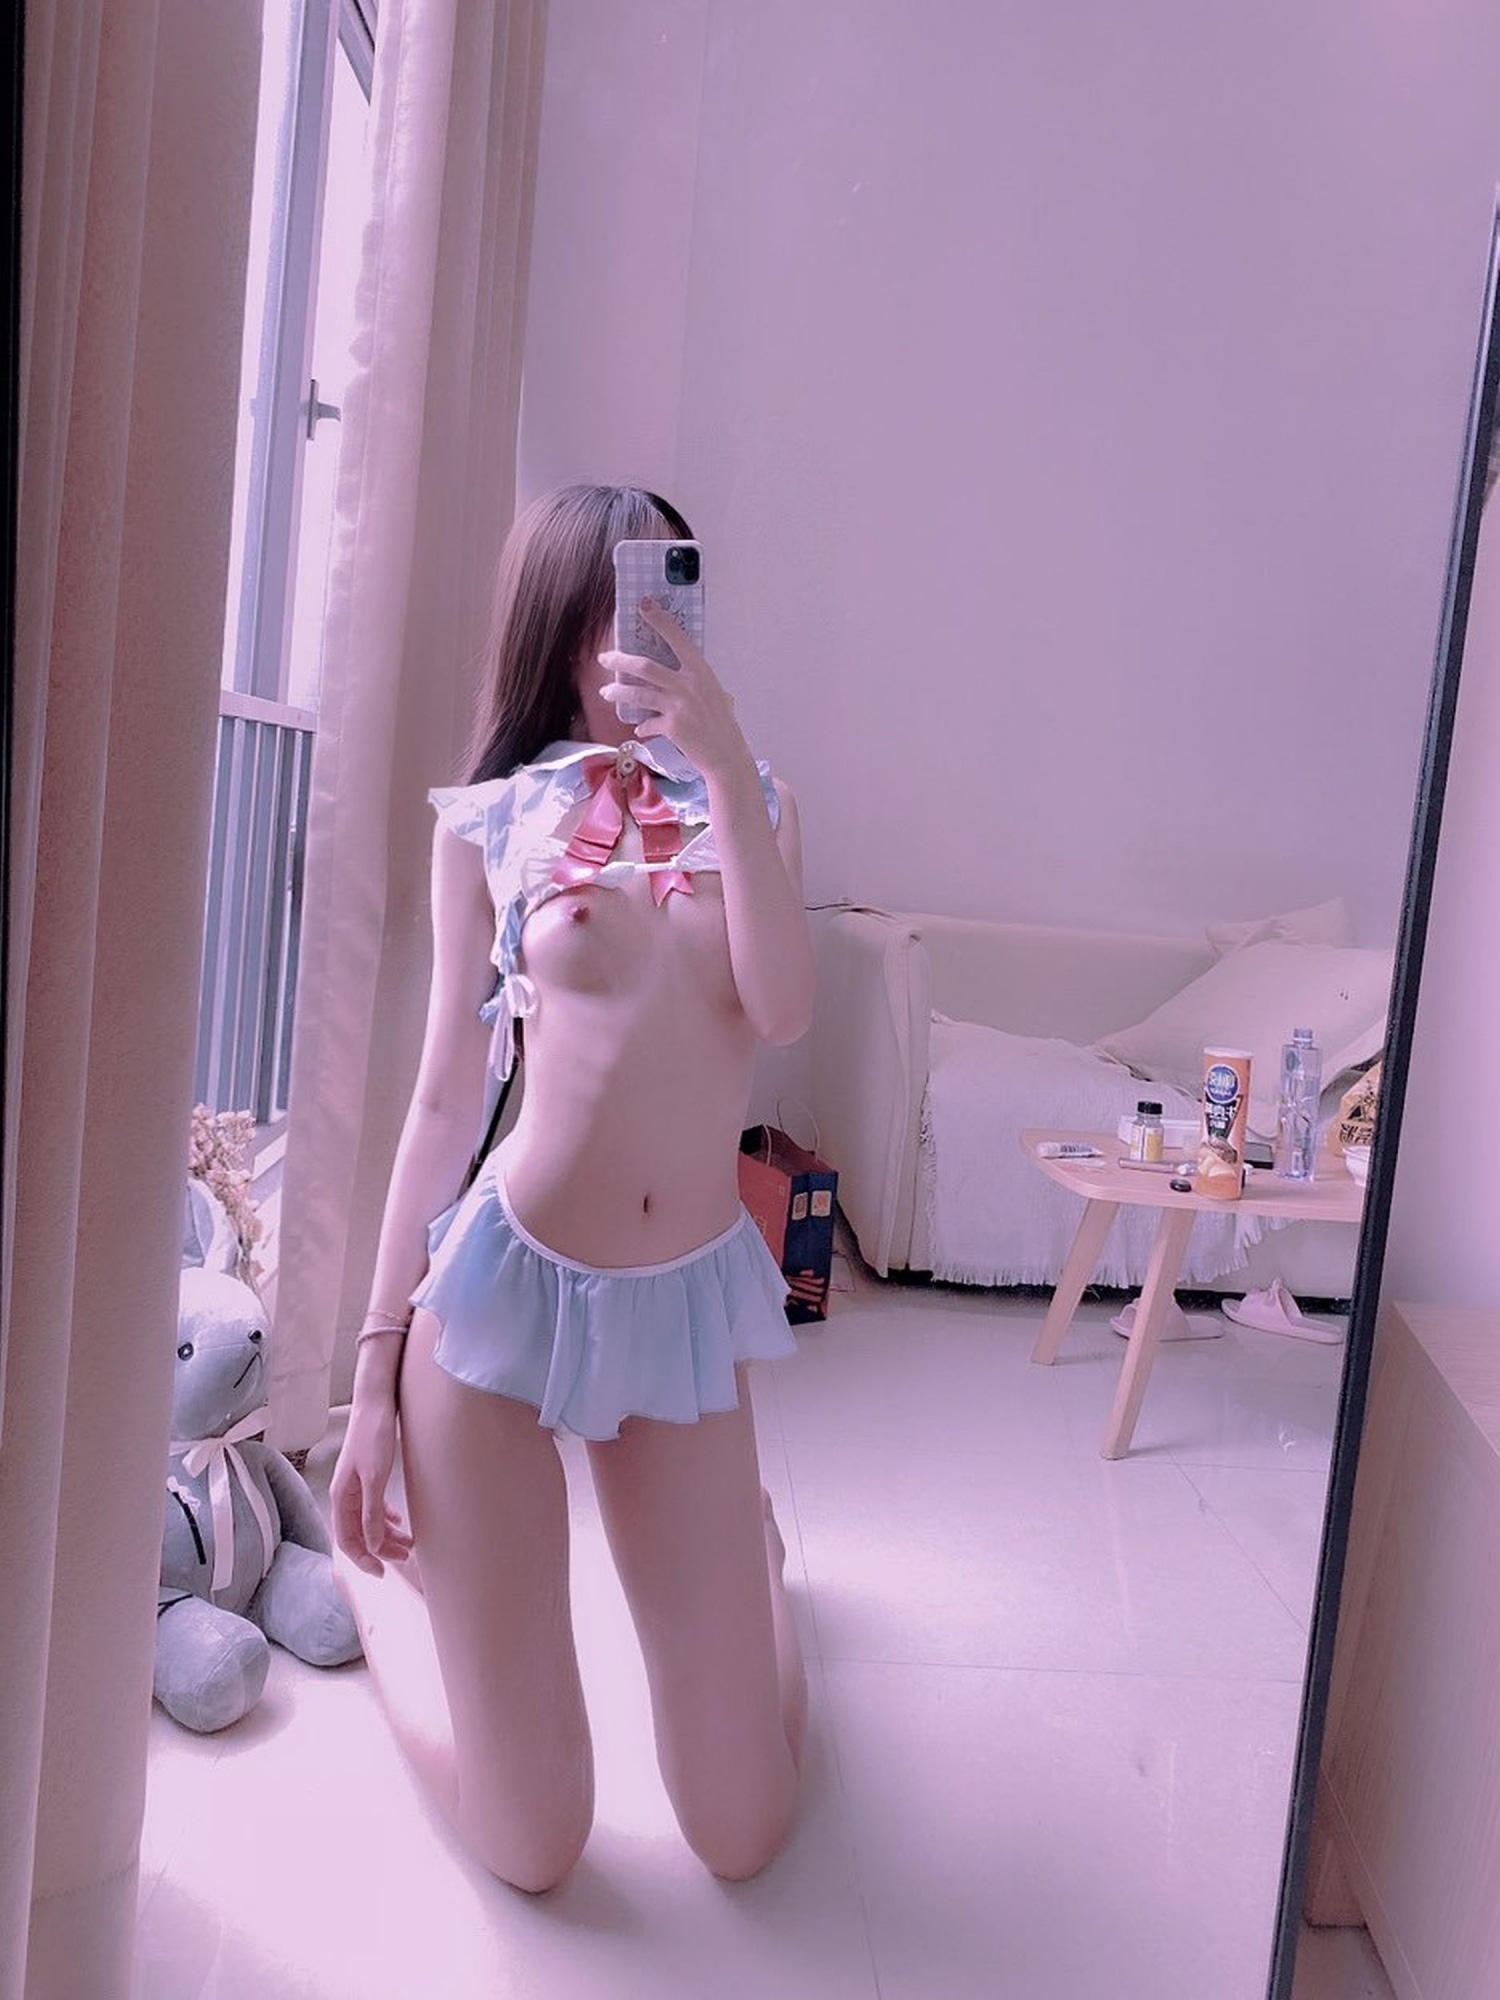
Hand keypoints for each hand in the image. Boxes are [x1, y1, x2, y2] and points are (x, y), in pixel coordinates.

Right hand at [330, 1397, 412, 1576]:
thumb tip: (373, 1546)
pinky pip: (374, 1506)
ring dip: (387, 1535)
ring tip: (410, 1542)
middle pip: (359, 1533)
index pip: (347, 1540)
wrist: (376, 1401)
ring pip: (369, 1521)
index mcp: (341, 1497)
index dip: (363, 1559)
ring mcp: (356, 1485)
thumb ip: (372, 1512)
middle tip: (407, 1557)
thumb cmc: (373, 1435)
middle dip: (381, 1549)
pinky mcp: (368, 1475)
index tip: (382, 1572)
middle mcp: (345, 1494)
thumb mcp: (374, 1477)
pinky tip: (399, 1521)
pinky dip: (386, 1518)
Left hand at [598, 599, 749, 776]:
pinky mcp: (671, 727)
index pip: (678, 639)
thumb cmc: (722, 725)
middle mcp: (688, 685)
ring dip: (618, 692)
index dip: (660, 621)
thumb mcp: (716, 695)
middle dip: (620, 660)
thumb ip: (697, 683)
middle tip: (605, 657)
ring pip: (638, 693)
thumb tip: (678, 675)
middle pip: (645, 666)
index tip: (644, 605)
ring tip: (606, 692)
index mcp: (701, 672)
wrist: (726, 755)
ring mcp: (679, 706)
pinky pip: (647, 723)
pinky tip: (639, 728)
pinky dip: (642, 726)